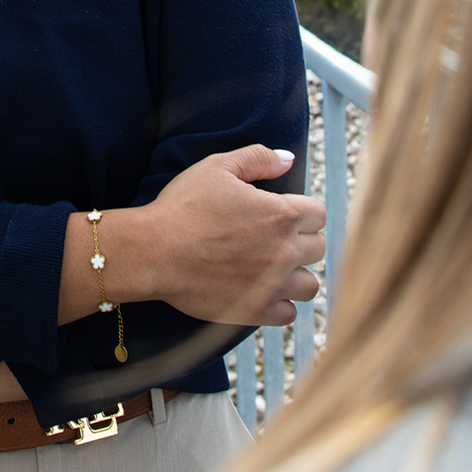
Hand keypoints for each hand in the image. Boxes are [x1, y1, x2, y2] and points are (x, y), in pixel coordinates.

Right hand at [138, 145, 325, 325]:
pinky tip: (262, 291)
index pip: (318, 215)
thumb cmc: (182, 206)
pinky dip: (280, 305)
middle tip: (272, 239)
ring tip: (273, 269)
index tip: (282, 215)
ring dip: (296, 275)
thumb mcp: (217, 167)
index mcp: (281, 214)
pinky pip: (289, 314)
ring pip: (310, 285)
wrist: (153, 251)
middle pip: (318, 248)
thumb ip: (258, 158)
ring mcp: (273, 285)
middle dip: (300, 241)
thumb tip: (289, 160)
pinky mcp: (256, 311)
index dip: (301, 212)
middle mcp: (285, 251)